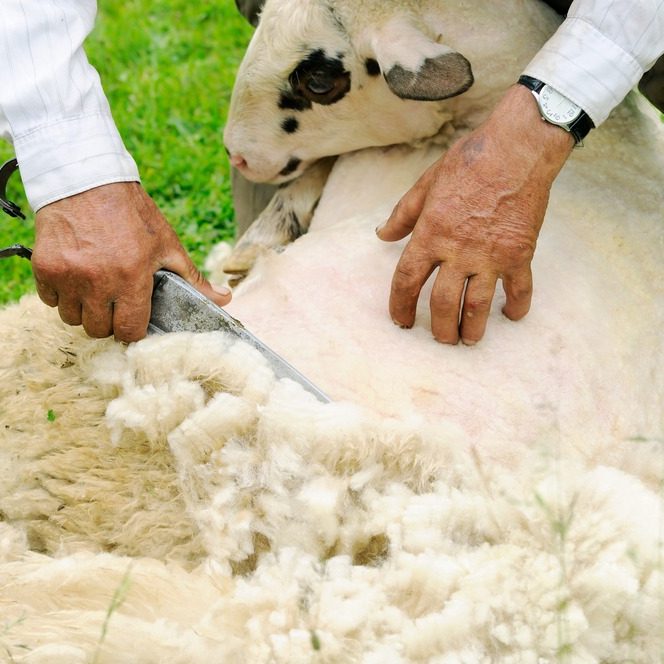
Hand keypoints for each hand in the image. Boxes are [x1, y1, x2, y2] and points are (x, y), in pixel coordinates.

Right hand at [32, 182, 230, 341]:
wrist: (87, 180)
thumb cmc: (133, 214)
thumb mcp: (168, 244)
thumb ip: (194, 278)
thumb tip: (225, 299)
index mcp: (131, 278)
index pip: (129, 331)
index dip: (133, 330)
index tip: (134, 320)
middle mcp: (97, 282)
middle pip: (98, 330)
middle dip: (109, 322)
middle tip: (115, 303)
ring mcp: (67, 276)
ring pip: (72, 319)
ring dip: (84, 311)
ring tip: (95, 290)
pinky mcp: (44, 268)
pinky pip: (49, 301)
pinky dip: (61, 295)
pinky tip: (76, 278)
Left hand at [377, 84, 573, 344]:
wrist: (517, 147)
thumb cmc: (469, 161)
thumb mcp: (426, 183)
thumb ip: (403, 215)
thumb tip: (382, 234)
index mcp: (431, 234)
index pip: (407, 281)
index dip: (400, 305)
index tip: (400, 321)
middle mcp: (458, 251)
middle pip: (442, 303)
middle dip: (439, 328)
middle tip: (441, 339)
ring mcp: (491, 255)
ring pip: (477, 306)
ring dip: (472, 328)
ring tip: (468, 340)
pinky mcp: (520, 254)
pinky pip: (519, 289)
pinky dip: (517, 306)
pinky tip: (512, 316)